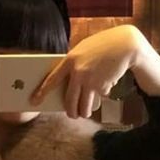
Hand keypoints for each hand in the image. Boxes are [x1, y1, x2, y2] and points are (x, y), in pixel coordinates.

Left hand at [32, 25, 159, 118]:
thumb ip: (74, 64)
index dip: (42, 92)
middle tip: (72, 114)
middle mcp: (78, 72)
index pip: (52, 79)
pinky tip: (106, 84)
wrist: (125, 45)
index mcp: (70, 60)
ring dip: (84, 112)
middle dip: (70, 111)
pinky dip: (101, 95)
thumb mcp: (83, 50)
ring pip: (83, 106)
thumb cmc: (102, 46)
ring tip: (84, 113)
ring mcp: (90, 81)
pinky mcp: (102, 87)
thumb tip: (67, 83)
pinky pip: (98, 97)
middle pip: (69, 100)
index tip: (34, 101)